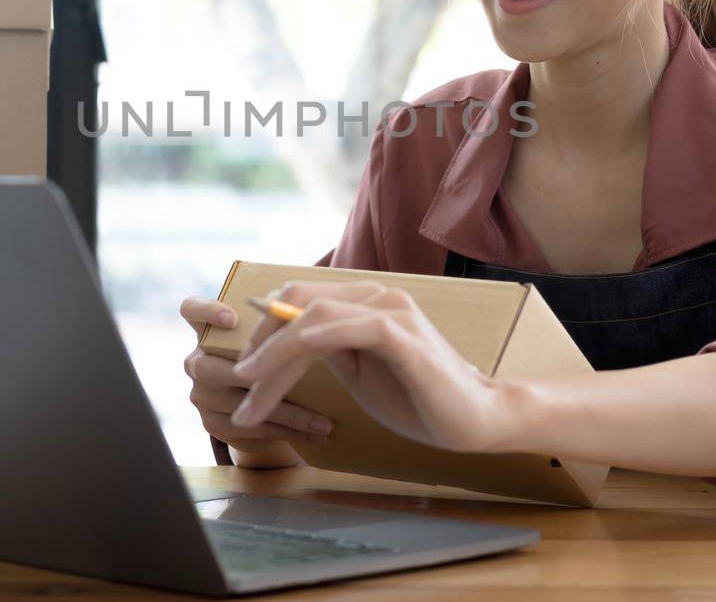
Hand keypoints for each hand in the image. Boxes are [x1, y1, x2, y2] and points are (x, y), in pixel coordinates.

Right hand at [179, 296, 332, 467]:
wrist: (265, 406)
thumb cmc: (276, 357)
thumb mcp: (275, 336)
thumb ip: (282, 323)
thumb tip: (316, 312)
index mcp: (209, 329)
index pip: (191, 310)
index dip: (206, 312)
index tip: (233, 319)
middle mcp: (197, 360)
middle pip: (209, 364)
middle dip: (254, 373)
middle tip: (294, 375)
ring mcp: (201, 394)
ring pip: (240, 400)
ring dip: (289, 412)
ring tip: (326, 420)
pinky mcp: (213, 423)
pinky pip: (251, 427)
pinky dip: (289, 430)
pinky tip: (318, 433)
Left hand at [228, 282, 507, 452]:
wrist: (476, 419)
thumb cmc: (419, 398)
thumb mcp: (360, 371)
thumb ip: (328, 351)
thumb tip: (282, 344)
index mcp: (364, 303)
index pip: (299, 301)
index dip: (263, 329)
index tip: (242, 368)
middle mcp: (376, 297)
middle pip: (299, 305)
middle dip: (261, 346)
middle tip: (238, 385)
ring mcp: (393, 314)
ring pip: (317, 318)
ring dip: (277, 353)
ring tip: (251, 387)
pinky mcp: (407, 339)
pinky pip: (358, 329)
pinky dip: (322, 337)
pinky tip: (299, 352)